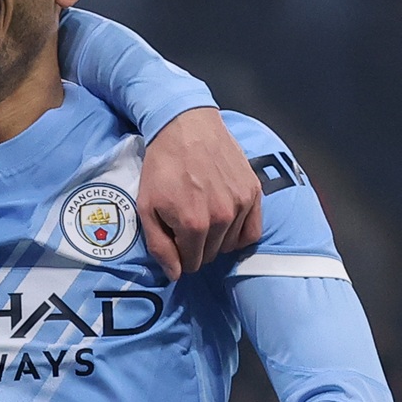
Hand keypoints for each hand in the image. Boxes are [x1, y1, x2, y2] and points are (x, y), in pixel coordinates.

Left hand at [138, 107, 261, 279]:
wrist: (185, 126)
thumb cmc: (162, 165)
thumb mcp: (146, 207)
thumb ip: (159, 245)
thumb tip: (175, 274)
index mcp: (194, 224)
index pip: (191, 263)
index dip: (180, 256)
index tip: (175, 240)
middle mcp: (222, 218)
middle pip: (211, 255)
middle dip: (197, 247)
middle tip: (186, 225)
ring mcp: (241, 204)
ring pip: (230, 244)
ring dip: (217, 238)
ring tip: (204, 216)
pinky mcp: (254, 192)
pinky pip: (253, 231)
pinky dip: (240, 233)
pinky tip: (227, 222)